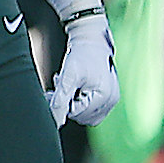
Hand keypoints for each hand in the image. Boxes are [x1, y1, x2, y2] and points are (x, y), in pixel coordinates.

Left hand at [48, 11, 118, 127]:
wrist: (92, 42)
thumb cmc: (81, 55)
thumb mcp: (68, 77)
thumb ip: (61, 99)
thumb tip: (57, 120)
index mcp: (104, 97)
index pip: (76, 113)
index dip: (61, 105)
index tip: (52, 92)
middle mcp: (111, 101)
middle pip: (81, 115)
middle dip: (66, 103)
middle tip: (58, 87)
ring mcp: (111, 100)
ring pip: (84, 113)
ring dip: (72, 102)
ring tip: (68, 86)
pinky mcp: (108, 97)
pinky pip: (90, 107)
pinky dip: (79, 100)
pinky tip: (74, 87)